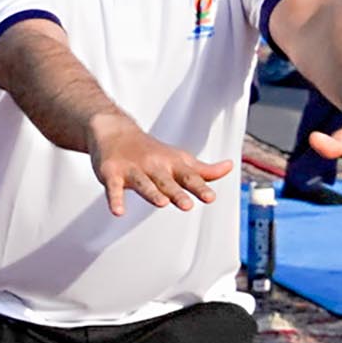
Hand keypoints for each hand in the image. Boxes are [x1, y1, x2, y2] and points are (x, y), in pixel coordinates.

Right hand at [85, 113, 232, 214]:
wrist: (114, 131)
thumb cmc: (150, 150)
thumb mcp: (179, 159)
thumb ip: (203, 170)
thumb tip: (229, 167)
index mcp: (171, 164)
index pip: (188, 177)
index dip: (200, 187)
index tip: (210, 198)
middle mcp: (153, 165)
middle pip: (166, 181)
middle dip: (177, 192)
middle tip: (187, 205)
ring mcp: (132, 169)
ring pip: (143, 183)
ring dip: (152, 193)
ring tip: (162, 203)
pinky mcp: (111, 173)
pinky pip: (112, 188)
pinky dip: (115, 199)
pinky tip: (118, 211)